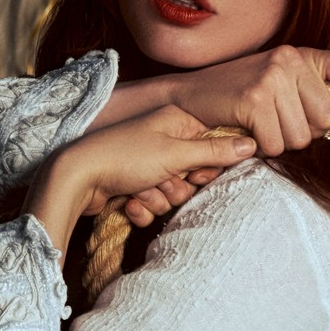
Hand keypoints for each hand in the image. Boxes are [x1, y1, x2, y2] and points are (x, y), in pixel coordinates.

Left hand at [26, 106, 254, 255]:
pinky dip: (142, 208)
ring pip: (173, 194)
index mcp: (177, 122)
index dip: (207, 169)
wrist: (77, 178)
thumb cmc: (124, 157)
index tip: (195, 175)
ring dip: (159, 199)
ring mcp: (148, 163)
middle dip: (179, 187)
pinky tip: (128, 201)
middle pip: (194, 176)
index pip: (213, 148)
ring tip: (139, 190)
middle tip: (163, 182)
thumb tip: (252, 144)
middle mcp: (164, 139)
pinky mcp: (134, 184)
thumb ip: (215, 151)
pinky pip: (153, 204)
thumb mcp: (176, 153)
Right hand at [107, 45, 329, 157]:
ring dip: (279, 143)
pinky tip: (245, 131)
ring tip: (258, 125)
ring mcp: (272, 78)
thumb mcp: (283, 88)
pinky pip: (276, 145)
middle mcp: (290, 60)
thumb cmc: (238, 98)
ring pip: (301, 139)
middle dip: (304, 133)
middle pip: (328, 121)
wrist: (189, 97)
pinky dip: (260, 148)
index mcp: (303, 56)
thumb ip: (318, 97)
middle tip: (276, 122)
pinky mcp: (254, 100)